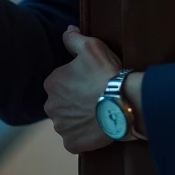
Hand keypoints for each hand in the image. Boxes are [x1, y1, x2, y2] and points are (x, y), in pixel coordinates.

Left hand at [43, 25, 121, 153]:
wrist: (123, 103)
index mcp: (51, 83)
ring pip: (67, 121)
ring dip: (77, 118)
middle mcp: (50, 106)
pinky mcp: (71, 144)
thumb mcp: (91, 47)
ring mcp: (60, 127)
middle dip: (73, 101)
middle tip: (94, 98)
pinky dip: (83, 135)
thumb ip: (74, 39)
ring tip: (97, 113)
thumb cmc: (105, 73)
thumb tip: (67, 30)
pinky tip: (96, 128)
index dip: (75, 81)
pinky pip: (74, 139)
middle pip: (61, 103)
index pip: (59, 82)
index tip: (90, 82)